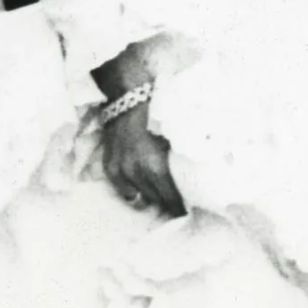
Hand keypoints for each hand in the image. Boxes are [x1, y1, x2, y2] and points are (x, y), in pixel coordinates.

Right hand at [100, 103, 184, 217]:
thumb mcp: (175, 135)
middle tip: (177, 202)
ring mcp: (121, 172)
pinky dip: (133, 192)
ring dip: (150, 198)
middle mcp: (136, 173)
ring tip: (160, 195)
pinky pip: (123, 191)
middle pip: (156, 200)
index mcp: (155, 166)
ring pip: (139, 199)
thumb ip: (182, 157)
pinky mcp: (109, 168)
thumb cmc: (157, 111)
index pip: (170, 199)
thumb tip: (198, 173)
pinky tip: (142, 187)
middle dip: (167, 203)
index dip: (180, 208)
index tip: (188, 211)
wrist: (126, 96)